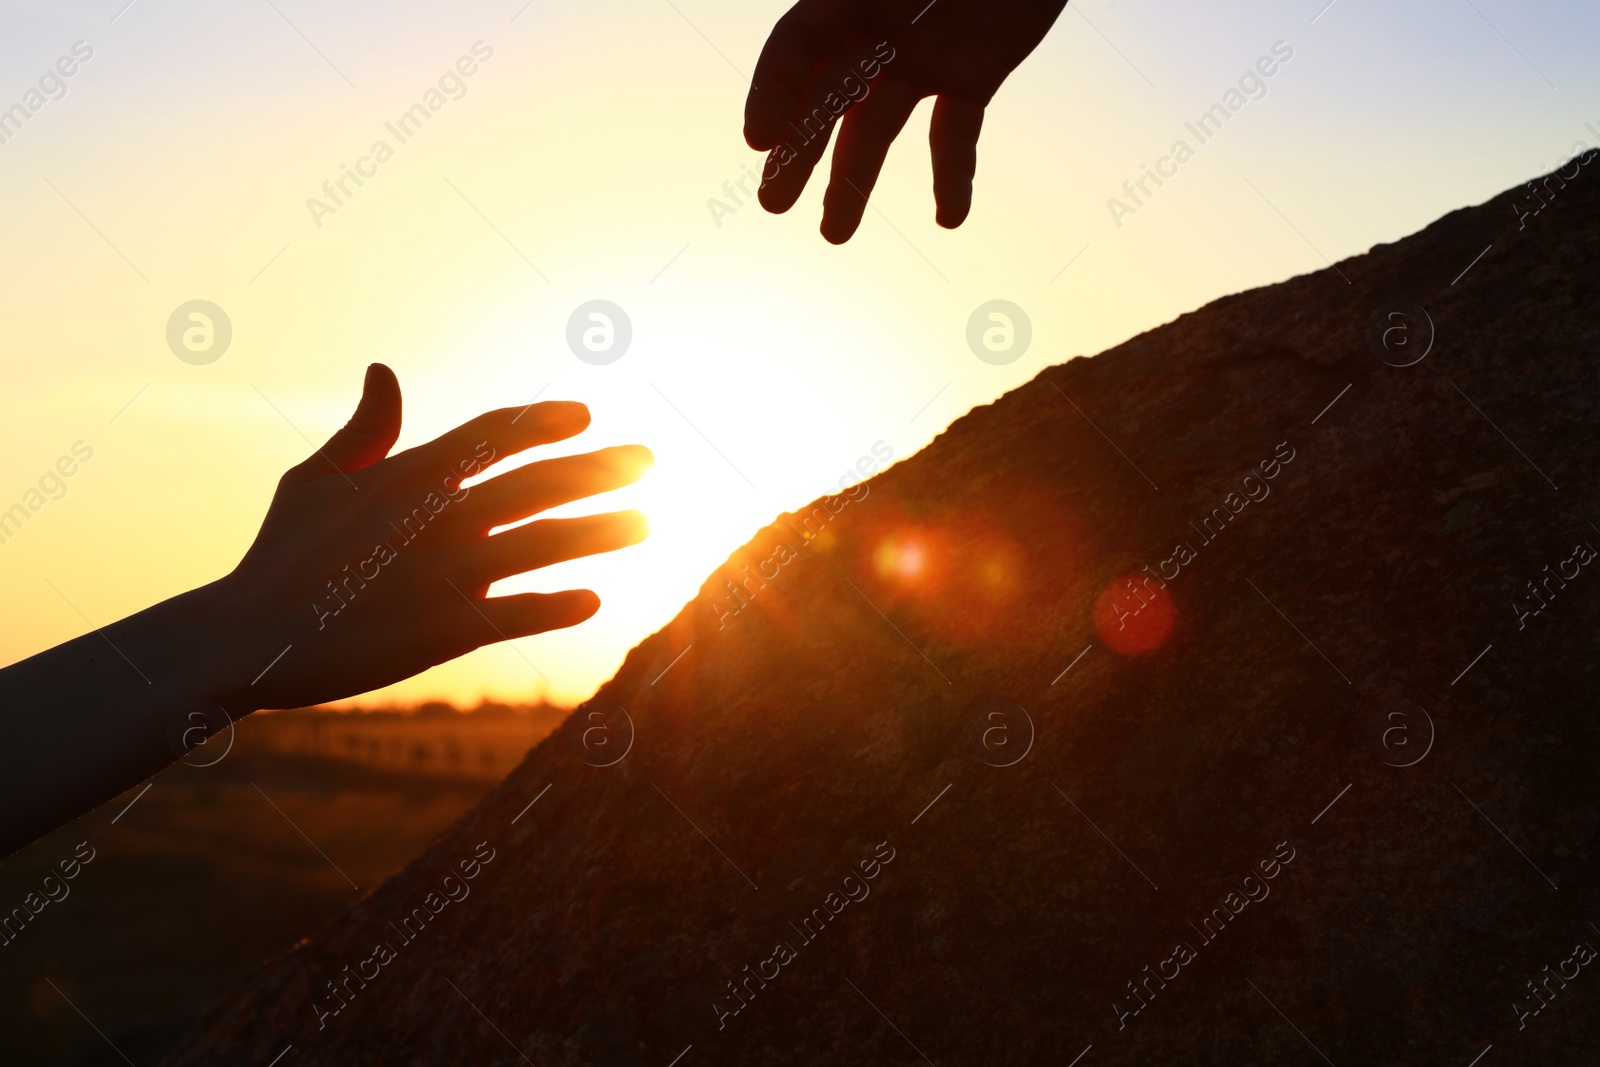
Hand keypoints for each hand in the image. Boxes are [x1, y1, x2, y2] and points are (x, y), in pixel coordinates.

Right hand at [212, 363, 650, 710]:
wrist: (247, 637)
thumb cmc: (281, 555)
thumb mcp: (315, 480)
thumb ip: (364, 431)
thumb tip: (383, 370)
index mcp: (408, 475)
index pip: (492, 433)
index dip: (543, 420)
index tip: (586, 414)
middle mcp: (437, 517)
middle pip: (537, 482)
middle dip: (598, 468)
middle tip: (647, 459)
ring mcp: (446, 573)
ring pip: (544, 543)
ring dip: (600, 531)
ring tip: (645, 522)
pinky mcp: (445, 630)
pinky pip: (519, 614)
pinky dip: (558, 606)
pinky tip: (595, 600)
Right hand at [745, 0, 1068, 242]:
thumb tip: (821, 19)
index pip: (800, 44)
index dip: (774, 89)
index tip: (759, 141)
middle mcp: (882, 27)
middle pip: (827, 96)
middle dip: (799, 151)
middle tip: (773, 203)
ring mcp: (925, 54)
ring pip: (879, 126)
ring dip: (855, 181)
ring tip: (834, 234)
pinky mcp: (973, 72)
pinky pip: (955, 131)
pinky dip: (952, 174)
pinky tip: (949, 219)